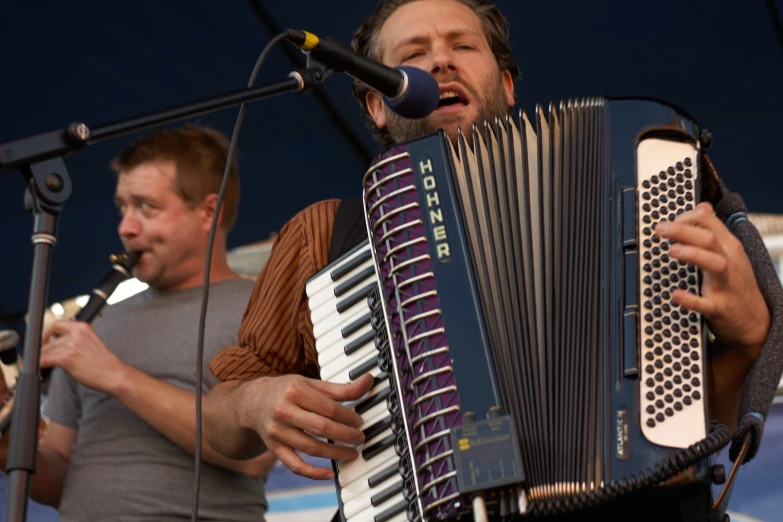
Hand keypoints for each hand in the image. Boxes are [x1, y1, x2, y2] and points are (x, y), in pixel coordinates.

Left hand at [40, 320, 126, 393]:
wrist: (114, 374)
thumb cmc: (104, 362)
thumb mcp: (91, 342)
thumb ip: (75, 339)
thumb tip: (57, 344)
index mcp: (83, 327)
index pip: (57, 324)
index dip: (47, 333)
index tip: (45, 341)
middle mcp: (77, 333)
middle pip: (50, 340)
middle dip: (44, 350)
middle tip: (44, 358)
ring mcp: (71, 345)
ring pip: (47, 351)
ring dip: (43, 358)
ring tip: (45, 365)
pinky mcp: (67, 358)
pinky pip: (45, 360)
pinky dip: (41, 364)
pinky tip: (42, 368)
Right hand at [242, 373, 374, 479]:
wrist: (253, 403)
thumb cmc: (287, 391)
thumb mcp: (310, 383)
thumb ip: (340, 388)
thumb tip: (368, 381)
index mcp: (295, 391)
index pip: (328, 408)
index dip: (348, 417)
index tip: (360, 421)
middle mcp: (284, 411)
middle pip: (321, 428)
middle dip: (345, 436)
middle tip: (360, 438)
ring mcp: (278, 432)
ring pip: (311, 448)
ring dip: (335, 454)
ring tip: (352, 453)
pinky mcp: (275, 448)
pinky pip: (295, 465)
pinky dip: (313, 473)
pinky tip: (330, 474)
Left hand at [654, 202, 769, 357]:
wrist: (757, 322)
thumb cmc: (737, 284)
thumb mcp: (730, 254)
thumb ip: (714, 231)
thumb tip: (702, 207)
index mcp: (730, 248)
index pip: (711, 222)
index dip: (687, 217)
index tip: (668, 222)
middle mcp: (730, 263)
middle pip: (710, 239)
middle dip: (683, 231)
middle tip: (660, 229)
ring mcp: (727, 286)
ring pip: (715, 264)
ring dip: (693, 255)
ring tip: (672, 251)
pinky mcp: (722, 308)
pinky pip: (707, 304)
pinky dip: (691, 300)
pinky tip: (676, 294)